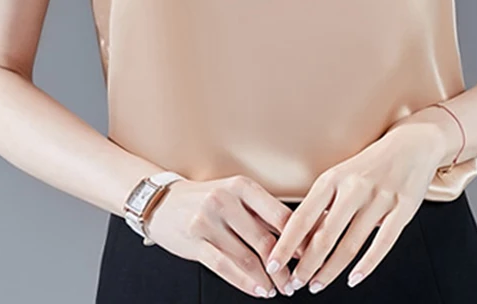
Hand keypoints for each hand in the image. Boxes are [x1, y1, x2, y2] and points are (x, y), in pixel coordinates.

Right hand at [144, 174, 303, 297]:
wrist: (164, 202)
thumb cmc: (207, 199)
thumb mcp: (235, 195)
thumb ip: (262, 212)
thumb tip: (299, 231)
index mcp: (242, 186)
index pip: (279, 214)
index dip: (298, 238)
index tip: (311, 255)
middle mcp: (225, 199)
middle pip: (265, 240)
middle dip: (284, 266)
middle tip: (295, 281)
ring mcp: (208, 220)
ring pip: (247, 257)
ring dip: (267, 279)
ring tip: (278, 289)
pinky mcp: (195, 241)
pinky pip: (225, 266)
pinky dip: (245, 282)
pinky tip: (258, 290)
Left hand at [264, 119, 446, 294]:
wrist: (411, 144)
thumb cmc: (369, 166)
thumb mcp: (340, 176)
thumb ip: (324, 205)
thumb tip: (300, 239)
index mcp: (332, 178)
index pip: (302, 216)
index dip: (286, 243)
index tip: (272, 263)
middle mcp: (354, 187)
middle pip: (325, 236)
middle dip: (307, 265)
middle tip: (294, 284)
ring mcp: (380, 198)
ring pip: (351, 244)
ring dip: (331, 270)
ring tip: (317, 284)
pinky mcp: (404, 209)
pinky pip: (382, 244)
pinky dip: (366, 266)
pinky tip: (353, 279)